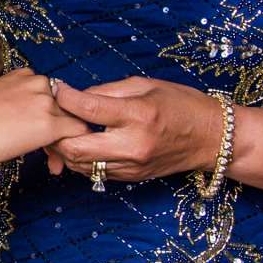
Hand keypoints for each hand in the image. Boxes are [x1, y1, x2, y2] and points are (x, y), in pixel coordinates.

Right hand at [0, 69, 92, 166]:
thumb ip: (14, 106)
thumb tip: (21, 123)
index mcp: (24, 75)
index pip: (50, 94)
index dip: (46, 116)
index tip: (35, 135)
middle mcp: (38, 82)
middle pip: (64, 107)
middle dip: (58, 130)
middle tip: (47, 153)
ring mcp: (46, 102)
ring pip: (72, 121)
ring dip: (63, 142)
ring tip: (50, 163)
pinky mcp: (51, 125)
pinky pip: (78, 134)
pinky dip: (70, 150)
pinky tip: (56, 164)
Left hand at [43, 77, 223, 182]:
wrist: (211, 138)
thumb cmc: (181, 104)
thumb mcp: (145, 85)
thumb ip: (107, 92)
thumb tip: (75, 97)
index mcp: (138, 115)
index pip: (88, 108)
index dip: (65, 98)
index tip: (58, 89)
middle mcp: (132, 145)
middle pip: (75, 147)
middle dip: (56, 132)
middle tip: (51, 117)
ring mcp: (131, 166)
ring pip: (80, 165)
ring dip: (64, 149)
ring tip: (61, 131)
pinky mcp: (131, 177)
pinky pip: (94, 172)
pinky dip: (81, 159)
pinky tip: (81, 144)